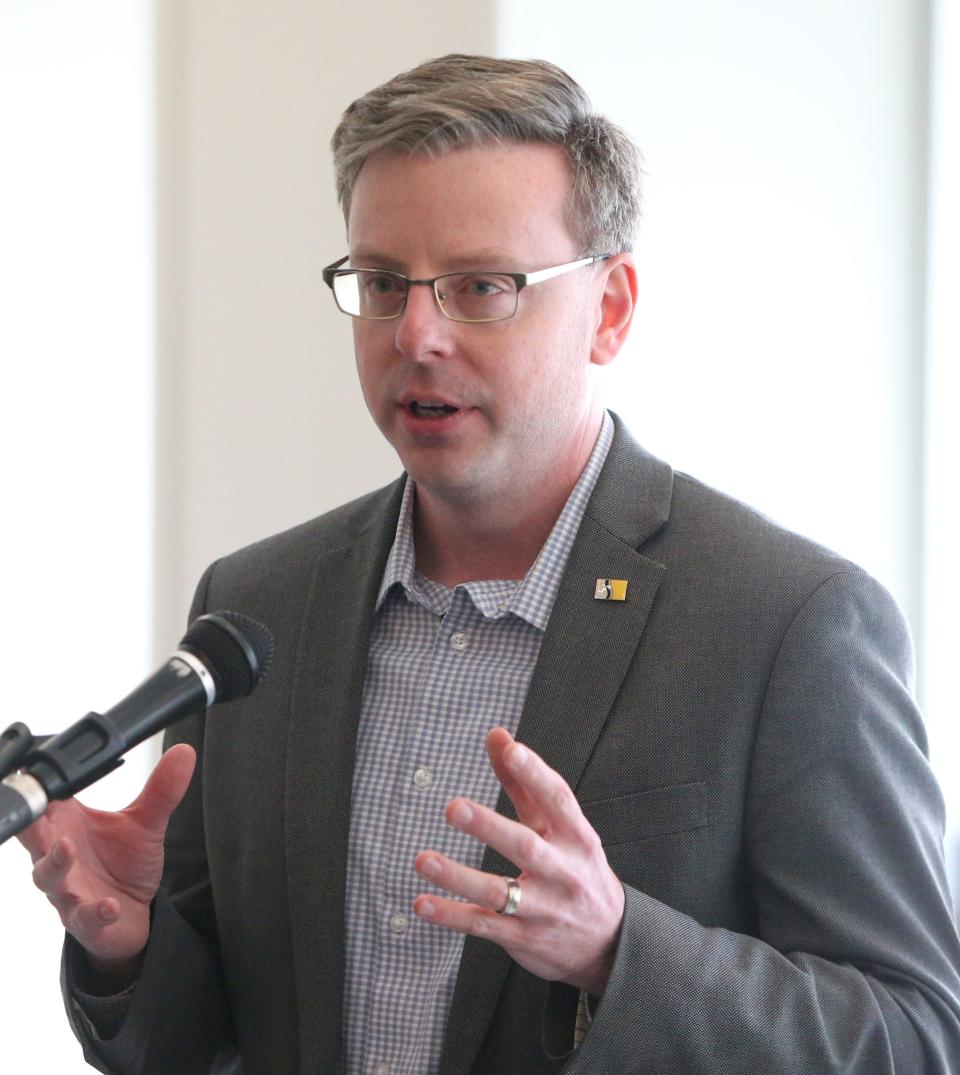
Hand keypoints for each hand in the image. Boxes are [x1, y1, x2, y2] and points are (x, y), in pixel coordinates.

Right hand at [18, 743, 195, 976]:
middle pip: (35, 837)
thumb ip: (161, 790)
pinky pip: (83, 917)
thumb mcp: (146, 823)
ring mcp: (68, 889)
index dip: (42, 788)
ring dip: (55, 862)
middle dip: (33, 825)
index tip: (42, 773)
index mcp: (69, 826)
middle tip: (38, 811)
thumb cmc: (125, 863)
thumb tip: (185, 752)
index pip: (47, 802)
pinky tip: (110, 906)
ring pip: (48, 876)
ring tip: (67, 848)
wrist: (133, 914)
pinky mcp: (84, 920)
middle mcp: (60, 856)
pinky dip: (94, 911)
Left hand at [413, 729, 624, 996]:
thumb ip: (526, 782)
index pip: (558, 799)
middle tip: (453, 808)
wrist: (608, 942)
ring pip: (498, 893)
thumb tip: (497, 736)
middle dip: (490, 827)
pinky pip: (483, 926)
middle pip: (526, 847)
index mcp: (576, 837)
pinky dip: (451, 916)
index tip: (511, 750)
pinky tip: (422, 903)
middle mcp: (563, 872)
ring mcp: (543, 909)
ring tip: (423, 859)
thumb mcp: (560, 827)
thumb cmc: (576, 868)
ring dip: (458, 877)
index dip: (535, 773)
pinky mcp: (522, 937)